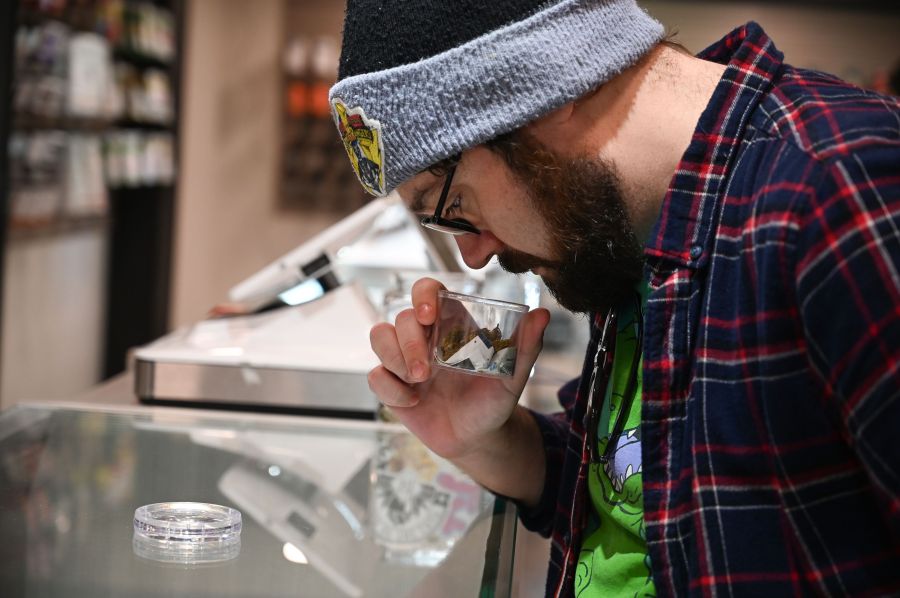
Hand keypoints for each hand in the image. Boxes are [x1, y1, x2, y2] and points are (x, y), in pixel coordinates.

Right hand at [368, 277, 550, 460]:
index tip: (428, 315)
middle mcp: (424, 337)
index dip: (421, 295)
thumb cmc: (493, 401)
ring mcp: (405, 360)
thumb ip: (525, 346)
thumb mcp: (513, 375)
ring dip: (395, 359)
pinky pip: (375, 376)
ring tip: (419, 382)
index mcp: (450, 324)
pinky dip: (391, 390)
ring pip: (379, 337)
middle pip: (399, 318)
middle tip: (426, 370)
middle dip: (409, 343)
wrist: (477, 440)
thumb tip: (542, 314)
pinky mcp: (392, 385)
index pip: (426, 291)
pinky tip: (413, 402)